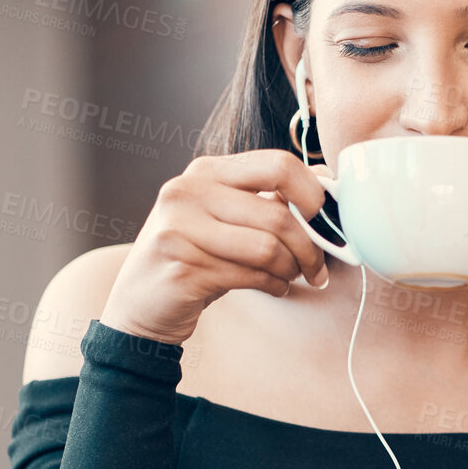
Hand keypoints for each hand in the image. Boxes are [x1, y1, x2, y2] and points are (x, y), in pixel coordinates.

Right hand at [100, 149, 332, 345]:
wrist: (141, 304)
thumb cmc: (195, 257)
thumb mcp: (226, 218)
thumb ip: (266, 198)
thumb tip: (325, 182)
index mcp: (205, 171)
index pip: (277, 164)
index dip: (313, 194)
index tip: (326, 220)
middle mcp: (187, 192)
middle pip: (277, 215)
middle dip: (310, 248)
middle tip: (317, 268)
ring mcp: (179, 229)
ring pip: (267, 248)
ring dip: (291, 270)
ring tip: (291, 277)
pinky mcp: (182, 268)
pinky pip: (251, 276)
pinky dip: (273, 286)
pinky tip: (273, 288)